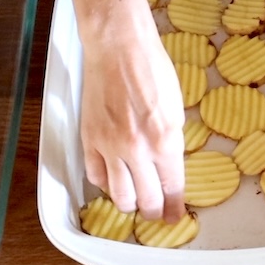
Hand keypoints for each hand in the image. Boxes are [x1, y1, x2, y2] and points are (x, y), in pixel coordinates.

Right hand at [44, 0, 186, 221]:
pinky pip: (95, 175)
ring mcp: (109, 146)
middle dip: (153, 210)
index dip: (174, 206)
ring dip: (128, 203)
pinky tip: (112, 179)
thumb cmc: (153, 69)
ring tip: (134, 201)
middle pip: (145, 199)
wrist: (119, 47)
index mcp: (165, 140)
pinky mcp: (89, 139)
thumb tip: (168, 166)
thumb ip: (171, 141)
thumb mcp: (175, 108)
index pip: (172, 187)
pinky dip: (104, 182)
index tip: (176, 217)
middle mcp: (137, 149)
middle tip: (156, 213)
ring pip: (118, 195)